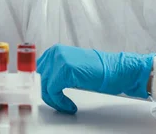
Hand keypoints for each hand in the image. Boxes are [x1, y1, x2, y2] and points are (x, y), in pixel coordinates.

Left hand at [37, 44, 153, 113]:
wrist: (117, 70)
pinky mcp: (65, 70)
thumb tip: (45, 84)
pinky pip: (53, 90)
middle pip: (40, 78)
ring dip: (54, 99)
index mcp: (55, 51)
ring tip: (65, 105)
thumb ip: (57, 72)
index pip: (38, 70)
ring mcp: (59, 60)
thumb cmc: (99, 71)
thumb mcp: (72, 68)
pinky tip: (70, 105)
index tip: (50, 97)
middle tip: (59, 103)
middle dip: (48, 94)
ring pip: (45, 85)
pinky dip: (60, 101)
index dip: (43, 86)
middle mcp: (55, 52)